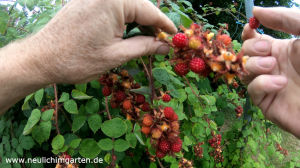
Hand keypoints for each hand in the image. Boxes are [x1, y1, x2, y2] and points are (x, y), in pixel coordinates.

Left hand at [33, 0, 176, 83]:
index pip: (150, 11)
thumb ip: (145, 47)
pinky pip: (113, 7)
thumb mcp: (116, 55)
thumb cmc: (77, 59)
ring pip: (127, 7)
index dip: (165, 25)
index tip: (176, 36)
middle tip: (161, 43)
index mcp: (114, 1)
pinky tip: (128, 34)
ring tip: (146, 42)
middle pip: (139, 7)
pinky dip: (124, 20)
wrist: (41, 59)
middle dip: (152, 25)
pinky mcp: (86, 1)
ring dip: (138, 23)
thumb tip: (165, 46)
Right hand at [242, 7, 299, 136]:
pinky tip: (280, 84)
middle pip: (245, 53)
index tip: (251, 28)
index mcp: (280, 50)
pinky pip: (253, 90)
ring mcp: (268, 83)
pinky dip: (262, 84)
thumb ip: (285, 19)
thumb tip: (256, 11)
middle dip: (251, 48)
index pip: (253, 39)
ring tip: (272, 65)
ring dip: (254, 65)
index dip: (248, 33)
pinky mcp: (267, 102)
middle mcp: (272, 66)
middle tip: (266, 49)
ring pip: (244, 71)